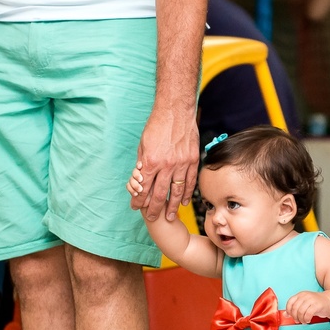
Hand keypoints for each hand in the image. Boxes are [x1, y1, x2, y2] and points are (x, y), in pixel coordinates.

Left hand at [130, 107, 199, 221]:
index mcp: (151, 161)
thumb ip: (142, 163)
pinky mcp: (192, 160)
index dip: (139, 200)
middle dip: (154, 208)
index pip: (143, 187)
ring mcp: (181, 164)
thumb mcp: (143, 145)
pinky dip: (187, 193)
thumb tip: (140, 180)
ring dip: (172, 206)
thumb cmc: (157, 126)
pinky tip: (184, 202)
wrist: (176, 111)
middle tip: (152, 218)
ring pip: (176, 191)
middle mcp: (166, 165)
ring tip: (169, 217)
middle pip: (159, 194)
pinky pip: (190, 181)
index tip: (136, 207)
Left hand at [285, 291, 329, 322]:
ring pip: (301, 311)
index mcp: (300, 295)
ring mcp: (311, 299)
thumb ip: (294, 309)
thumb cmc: (315, 304)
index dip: (289, 310)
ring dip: (301, 319)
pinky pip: (308, 313)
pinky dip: (306, 319)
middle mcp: (305, 296)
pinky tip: (308, 320)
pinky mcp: (317, 305)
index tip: (291, 316)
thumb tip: (285, 314)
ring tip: (303, 321)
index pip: (290, 302)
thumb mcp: (303, 305)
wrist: (329, 302)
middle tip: (298, 320)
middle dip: (295, 316)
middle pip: (295, 308)